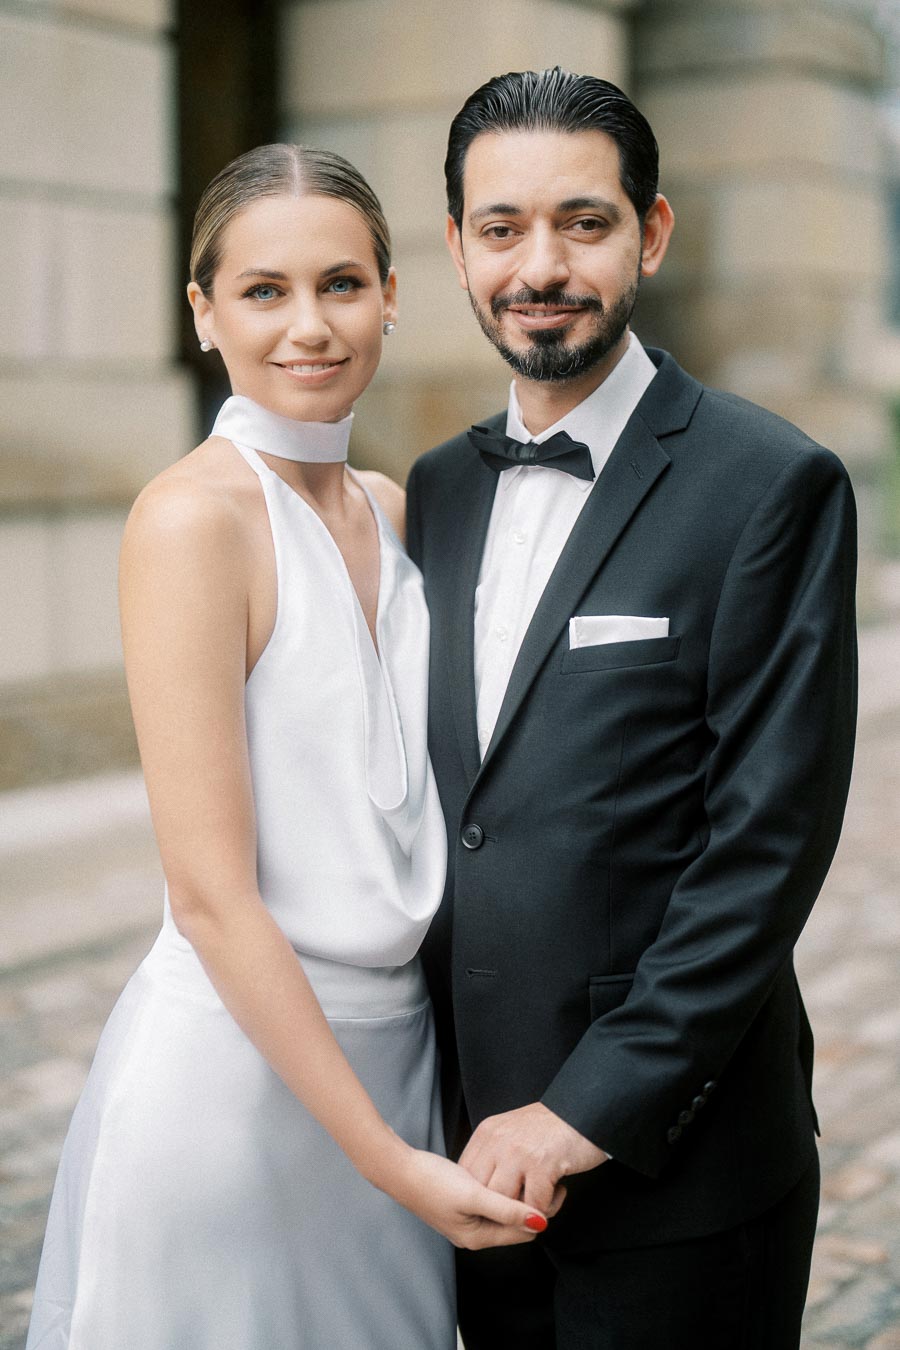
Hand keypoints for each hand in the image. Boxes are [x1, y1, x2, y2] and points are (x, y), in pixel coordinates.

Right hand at [388, 1148, 549, 1249]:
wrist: (397, 1169)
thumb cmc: (431, 1181)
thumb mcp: (472, 1194)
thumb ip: (506, 1208)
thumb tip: (541, 1221)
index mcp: (478, 1237)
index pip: (524, 1232)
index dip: (544, 1212)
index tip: (559, 1186)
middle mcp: (474, 1233)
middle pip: (516, 1224)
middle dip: (534, 1205)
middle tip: (551, 1177)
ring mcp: (466, 1220)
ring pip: (504, 1212)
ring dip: (519, 1196)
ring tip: (533, 1172)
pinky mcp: (460, 1204)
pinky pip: (491, 1202)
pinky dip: (503, 1190)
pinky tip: (507, 1172)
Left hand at [459, 1102, 607, 1214]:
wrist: (585, 1109)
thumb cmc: (551, 1125)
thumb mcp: (511, 1131)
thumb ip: (494, 1154)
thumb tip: (482, 1187)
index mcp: (487, 1133)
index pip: (466, 1176)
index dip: (479, 1198)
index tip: (496, 1207)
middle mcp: (498, 1141)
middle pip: (482, 1193)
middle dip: (501, 1210)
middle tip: (520, 1212)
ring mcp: (518, 1153)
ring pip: (505, 1204)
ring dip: (524, 1213)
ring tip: (540, 1203)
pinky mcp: (542, 1165)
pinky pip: (534, 1206)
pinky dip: (547, 1209)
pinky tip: (557, 1193)